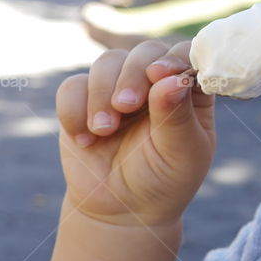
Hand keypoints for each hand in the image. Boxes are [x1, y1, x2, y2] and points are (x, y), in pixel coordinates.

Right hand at [54, 40, 214, 227]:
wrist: (122, 208)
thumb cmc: (164, 177)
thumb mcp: (181, 154)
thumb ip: (176, 116)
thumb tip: (173, 80)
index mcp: (188, 87)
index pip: (185, 54)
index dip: (172, 59)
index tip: (157, 74)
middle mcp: (154, 79)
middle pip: (145, 51)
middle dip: (132, 75)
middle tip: (125, 106)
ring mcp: (118, 86)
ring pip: (108, 62)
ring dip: (101, 92)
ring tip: (104, 130)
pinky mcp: (83, 100)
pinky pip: (72, 86)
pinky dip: (74, 110)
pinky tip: (85, 139)